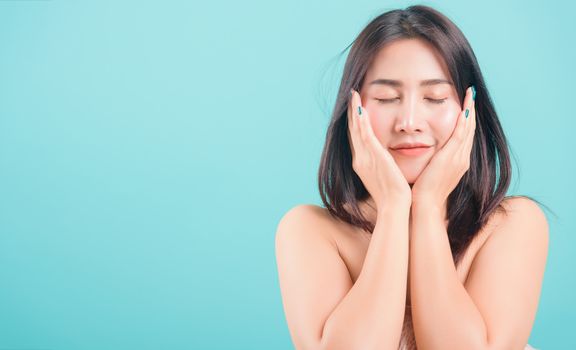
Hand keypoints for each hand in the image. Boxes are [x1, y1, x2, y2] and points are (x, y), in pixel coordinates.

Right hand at [347, 89, 411, 210]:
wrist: (394, 206)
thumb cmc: (393, 196)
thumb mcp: (385, 177)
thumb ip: (382, 166)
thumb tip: (386, 161)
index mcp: (362, 164)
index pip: (356, 139)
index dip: (354, 123)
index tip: (355, 109)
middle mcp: (359, 159)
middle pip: (352, 131)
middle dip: (351, 113)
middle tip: (351, 96)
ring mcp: (364, 157)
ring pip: (356, 129)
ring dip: (354, 111)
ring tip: (353, 95)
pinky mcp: (373, 156)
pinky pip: (364, 134)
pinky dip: (361, 120)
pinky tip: (360, 108)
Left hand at [411, 86, 476, 211]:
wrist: (425, 204)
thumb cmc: (424, 192)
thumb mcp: (431, 172)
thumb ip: (433, 162)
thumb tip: (428, 155)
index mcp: (458, 162)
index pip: (464, 136)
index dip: (466, 119)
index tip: (466, 105)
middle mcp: (462, 159)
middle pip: (470, 129)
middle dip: (471, 110)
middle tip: (471, 93)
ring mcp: (459, 158)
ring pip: (468, 129)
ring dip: (470, 111)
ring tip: (470, 95)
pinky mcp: (451, 158)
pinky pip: (460, 136)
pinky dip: (464, 122)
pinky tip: (464, 110)